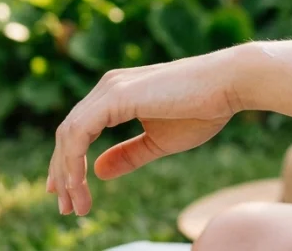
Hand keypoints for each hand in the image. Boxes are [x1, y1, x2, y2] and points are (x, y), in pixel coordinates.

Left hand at [45, 48, 244, 216]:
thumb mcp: (160, 141)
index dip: (69, 163)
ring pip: (68, 135)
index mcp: (118, 93)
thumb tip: (98, 171)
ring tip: (74, 204)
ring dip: (67, 173)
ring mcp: (111, 88)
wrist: (229, 84)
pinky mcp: (116, 95)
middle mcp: (109, 86)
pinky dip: (74, 162)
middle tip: (66, 207)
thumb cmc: (204, 108)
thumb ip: (129, 154)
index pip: (79, 129)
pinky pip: (79, 134)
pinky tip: (80, 185)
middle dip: (62, 173)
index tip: (68, 193)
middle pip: (67, 133)